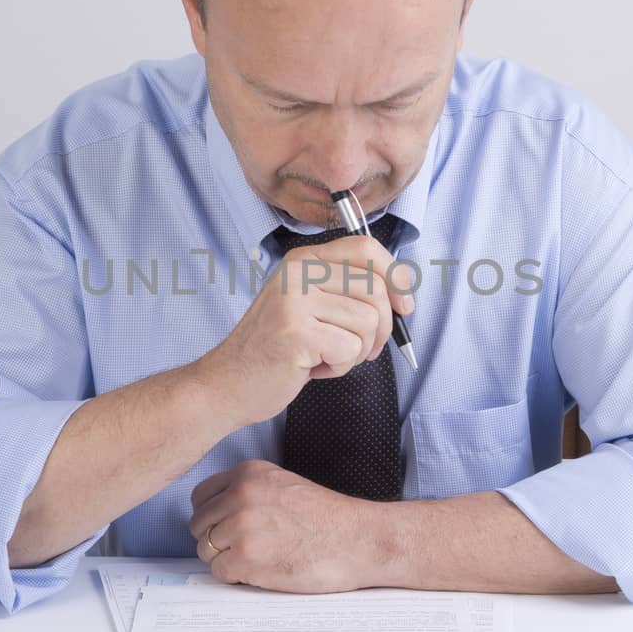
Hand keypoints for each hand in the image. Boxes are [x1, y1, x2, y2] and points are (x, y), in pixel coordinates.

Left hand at [189, 460, 381, 591]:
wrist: (360, 540)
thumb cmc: (328, 519)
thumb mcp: (284, 485)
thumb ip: (249, 492)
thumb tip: (215, 514)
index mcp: (249, 474)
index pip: (201, 497)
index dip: (211, 517)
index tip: (225, 528)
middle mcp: (241, 495)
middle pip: (199, 526)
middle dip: (216, 541)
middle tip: (245, 549)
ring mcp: (242, 527)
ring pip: (206, 551)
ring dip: (226, 560)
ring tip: (258, 560)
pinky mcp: (247, 558)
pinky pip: (220, 573)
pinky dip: (236, 578)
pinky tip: (262, 571)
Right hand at [195, 234, 414, 428]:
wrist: (228, 382)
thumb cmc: (276, 348)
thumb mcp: (310, 305)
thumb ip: (347, 290)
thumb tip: (404, 289)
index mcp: (303, 259)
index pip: (366, 248)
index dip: (396, 275)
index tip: (404, 305)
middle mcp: (297, 272)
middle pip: (374, 289)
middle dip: (381, 329)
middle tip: (362, 350)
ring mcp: (294, 300)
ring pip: (367, 322)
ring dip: (355, 352)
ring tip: (325, 357)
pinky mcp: (295, 332)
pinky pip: (349, 349)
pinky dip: (339, 367)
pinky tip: (312, 368)